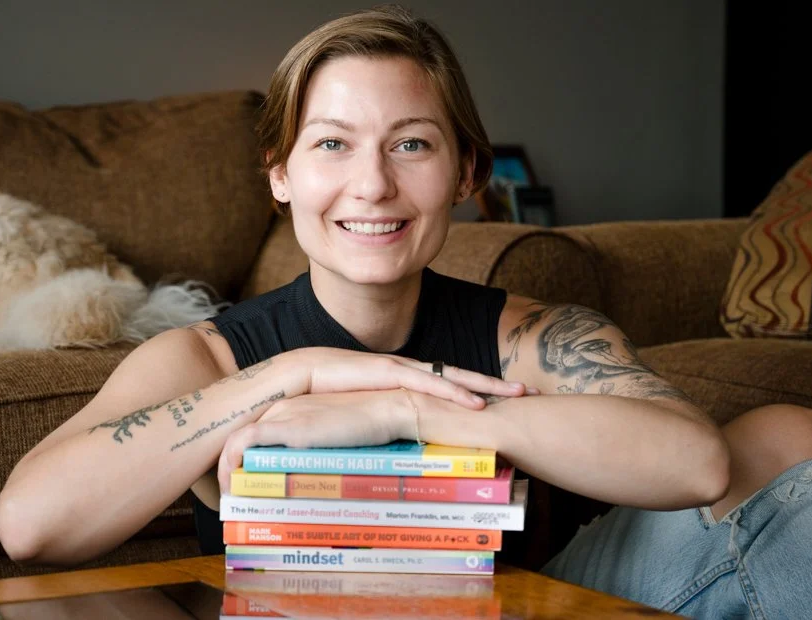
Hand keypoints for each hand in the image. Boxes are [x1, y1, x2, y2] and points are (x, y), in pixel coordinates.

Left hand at [217, 391, 401, 491]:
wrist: (390, 410)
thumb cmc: (374, 429)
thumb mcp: (339, 442)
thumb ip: (321, 456)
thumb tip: (314, 489)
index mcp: (294, 408)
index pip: (257, 436)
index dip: (245, 461)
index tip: (244, 486)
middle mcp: (283, 407)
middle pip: (242, 440)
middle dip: (230, 469)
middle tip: (231, 498)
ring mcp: (283, 414)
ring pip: (237, 443)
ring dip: (226, 470)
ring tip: (229, 498)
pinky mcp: (287, 426)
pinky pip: (244, 445)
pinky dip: (231, 465)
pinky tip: (231, 488)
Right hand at [290, 347, 528, 409]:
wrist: (287, 377)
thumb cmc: (318, 396)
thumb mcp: (358, 412)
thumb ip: (379, 422)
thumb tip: (397, 443)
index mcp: (398, 380)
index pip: (442, 383)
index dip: (470, 390)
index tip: (497, 399)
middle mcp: (403, 370)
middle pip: (455, 375)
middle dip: (490, 382)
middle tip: (524, 391)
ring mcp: (396, 368)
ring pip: (449, 376)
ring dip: (483, 385)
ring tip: (513, 394)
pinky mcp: (385, 373)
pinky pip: (426, 383)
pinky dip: (453, 392)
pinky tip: (476, 404)